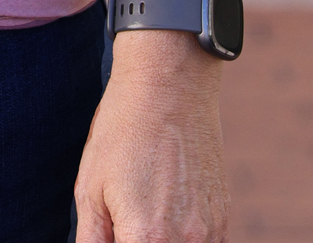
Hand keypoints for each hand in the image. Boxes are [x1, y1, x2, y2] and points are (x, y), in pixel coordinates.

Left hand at [74, 33, 229, 240]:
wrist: (169, 85)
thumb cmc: (123, 130)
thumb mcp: (90, 187)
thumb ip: (92, 239)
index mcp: (147, 239)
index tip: (114, 230)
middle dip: (137, 239)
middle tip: (123, 220)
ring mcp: (210, 233)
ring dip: (160, 240)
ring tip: (143, 210)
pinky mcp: (222, 219)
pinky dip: (182, 239)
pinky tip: (163, 210)